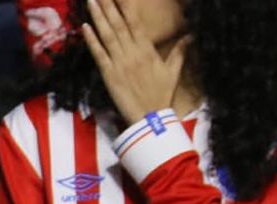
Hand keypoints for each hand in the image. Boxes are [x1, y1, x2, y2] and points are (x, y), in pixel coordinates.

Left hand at [82, 0, 189, 125]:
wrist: (150, 119)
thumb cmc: (161, 96)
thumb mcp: (173, 72)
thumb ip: (180, 51)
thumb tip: (191, 36)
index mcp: (147, 49)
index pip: (134, 21)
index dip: (126, 5)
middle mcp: (132, 52)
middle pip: (118, 23)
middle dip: (108, 5)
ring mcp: (119, 63)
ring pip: (107, 35)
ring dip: (98, 16)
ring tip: (91, 0)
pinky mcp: (109, 75)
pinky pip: (99, 54)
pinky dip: (91, 40)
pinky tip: (84, 27)